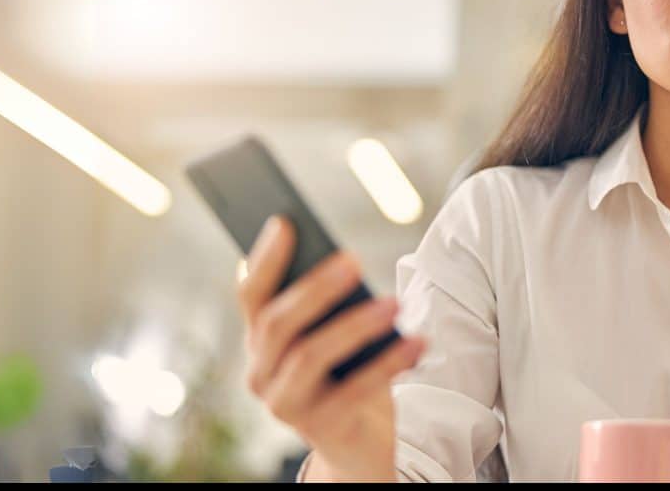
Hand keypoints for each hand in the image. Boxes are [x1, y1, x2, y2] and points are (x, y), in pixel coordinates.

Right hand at [237, 216, 426, 479]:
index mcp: (260, 343)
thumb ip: (329, 307)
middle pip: (278, 323)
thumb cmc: (346, 377)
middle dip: (316, 288)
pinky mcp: (319, 429)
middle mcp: (261, 373)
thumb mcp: (334, 337)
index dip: (264, 258)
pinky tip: (418, 342)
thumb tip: (344, 262)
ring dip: (355, 326)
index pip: (251, 294)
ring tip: (394, 304)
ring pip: (310, 356)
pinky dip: (388, 364)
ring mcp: (285, 405)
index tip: (286, 222)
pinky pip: (353, 391)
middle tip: (354, 260)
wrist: (358, 446)